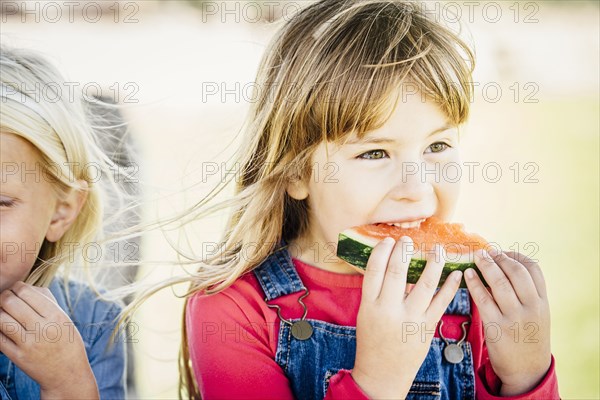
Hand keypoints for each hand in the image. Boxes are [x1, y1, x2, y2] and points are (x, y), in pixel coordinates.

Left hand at [0, 281, 98, 398]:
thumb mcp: (65, 319)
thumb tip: (28, 287)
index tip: (15, 288)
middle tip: (4, 297)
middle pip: (11, 303)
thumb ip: (48, 301)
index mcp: (56, 316)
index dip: (16, 286)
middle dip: (3, 296)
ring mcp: (29, 344)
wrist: (67, 373)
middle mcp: (43, 328)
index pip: (27, 293)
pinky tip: (2, 326)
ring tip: (2, 311)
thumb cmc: (67, 342)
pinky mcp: (19, 357)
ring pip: (1, 319)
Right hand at [351, 236, 462, 398]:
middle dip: (404, 251)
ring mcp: (410, 319)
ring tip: (437, 249)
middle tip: (408, 240)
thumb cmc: (372, 340)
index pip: (374, 270)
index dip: (382, 252)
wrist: (382, 374)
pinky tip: (456, 273)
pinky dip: (450, 286)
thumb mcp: (366, 314)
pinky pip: (441, 302)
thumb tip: (391, 262)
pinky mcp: (427, 328)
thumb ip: (377, 292)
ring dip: (433, 263)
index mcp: (369, 305)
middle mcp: (389, 310)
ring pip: (424, 284)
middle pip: (397, 272)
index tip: (388, 241)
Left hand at [465, 249, 551, 395]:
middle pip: (516, 272)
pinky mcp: (496, 327)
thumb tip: (504, 265)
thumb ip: (527, 293)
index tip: (502, 251)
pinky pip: (483, 299)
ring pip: (499, 282)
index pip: (533, 269)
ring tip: (476, 257)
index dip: (516, 256)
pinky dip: (474, 283)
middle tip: (486, 251)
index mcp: (543, 302)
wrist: (527, 370)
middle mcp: (531, 307)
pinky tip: (468, 275)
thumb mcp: (537, 314)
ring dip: (485, 265)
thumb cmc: (527, 336)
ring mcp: (514, 317)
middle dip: (499, 257)